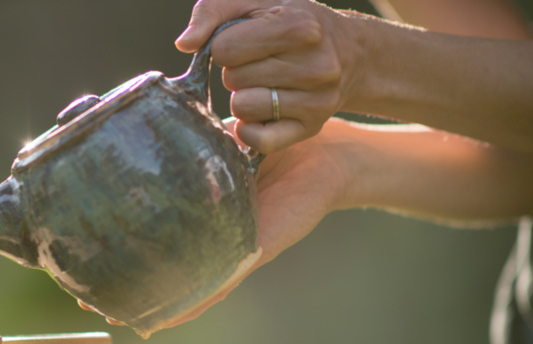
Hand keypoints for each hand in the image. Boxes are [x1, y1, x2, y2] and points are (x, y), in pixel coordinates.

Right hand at [76, 118, 353, 328]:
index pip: (153, 237)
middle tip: (87, 298)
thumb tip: (144, 122)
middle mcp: (210, 238)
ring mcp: (231, 250)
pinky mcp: (254, 250)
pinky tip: (165, 318)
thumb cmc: (272, 141)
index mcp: (198, 213)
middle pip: (165, 272)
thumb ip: (186, 138)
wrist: (324, 152)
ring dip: (154, 305)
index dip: (121, 250)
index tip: (83, 259)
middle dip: (129, 288)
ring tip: (119, 316)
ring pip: (186, 288)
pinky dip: (194, 300)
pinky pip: (220, 281)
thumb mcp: (217, 137)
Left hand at [176, 0, 363, 153]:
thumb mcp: (255, 1)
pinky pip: (259, 141)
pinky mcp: (311, 129)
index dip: (224, 45)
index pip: (223, 49)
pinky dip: (250, 129)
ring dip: (242, 97)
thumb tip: (184, 44)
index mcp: (299, 27)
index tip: (243, 41)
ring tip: (264, 83)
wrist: (348, 53)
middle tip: (259, 63)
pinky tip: (261, 112)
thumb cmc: (290, 22)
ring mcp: (316, 101)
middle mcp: (315, 66)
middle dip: (236, 70)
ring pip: (242, 108)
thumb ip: (212, 12)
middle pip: (232, 79)